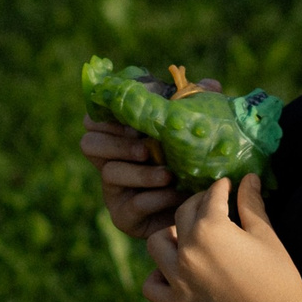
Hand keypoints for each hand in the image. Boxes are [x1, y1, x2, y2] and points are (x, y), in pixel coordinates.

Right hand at [79, 76, 216, 239]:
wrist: (205, 210)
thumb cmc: (196, 164)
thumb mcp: (196, 132)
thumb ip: (200, 107)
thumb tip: (211, 84)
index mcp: (121, 136)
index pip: (94, 120)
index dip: (105, 117)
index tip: (132, 120)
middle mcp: (111, 160)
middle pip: (90, 143)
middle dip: (118, 144)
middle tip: (146, 149)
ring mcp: (114, 190)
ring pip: (110, 173)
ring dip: (141, 173)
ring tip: (168, 175)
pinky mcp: (124, 217)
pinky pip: (131, 205)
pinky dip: (154, 198)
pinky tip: (174, 194)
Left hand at [143, 175, 301, 301]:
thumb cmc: (278, 276)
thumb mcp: (265, 234)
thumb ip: (251, 204)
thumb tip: (248, 178)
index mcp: (210, 229)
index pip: (210, 197)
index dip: (221, 188)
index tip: (227, 186)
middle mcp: (187, 251)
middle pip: (182, 214)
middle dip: (199, 204)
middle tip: (213, 207)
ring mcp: (178, 280)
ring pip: (157, 244)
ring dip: (170, 236)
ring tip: (188, 237)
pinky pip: (151, 285)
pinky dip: (158, 276)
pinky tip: (173, 271)